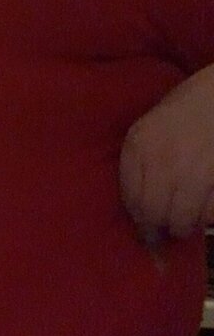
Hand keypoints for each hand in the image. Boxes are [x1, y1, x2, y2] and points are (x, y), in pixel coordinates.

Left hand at [119, 67, 213, 243]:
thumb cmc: (185, 109)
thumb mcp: (149, 128)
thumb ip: (138, 164)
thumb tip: (137, 210)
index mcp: (139, 144)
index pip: (130, 198)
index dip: (138, 215)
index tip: (145, 221)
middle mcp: (163, 158)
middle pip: (153, 214)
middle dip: (159, 226)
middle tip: (166, 225)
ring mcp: (194, 169)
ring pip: (182, 220)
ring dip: (185, 224)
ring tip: (188, 218)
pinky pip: (210, 213)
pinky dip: (208, 215)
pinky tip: (207, 205)